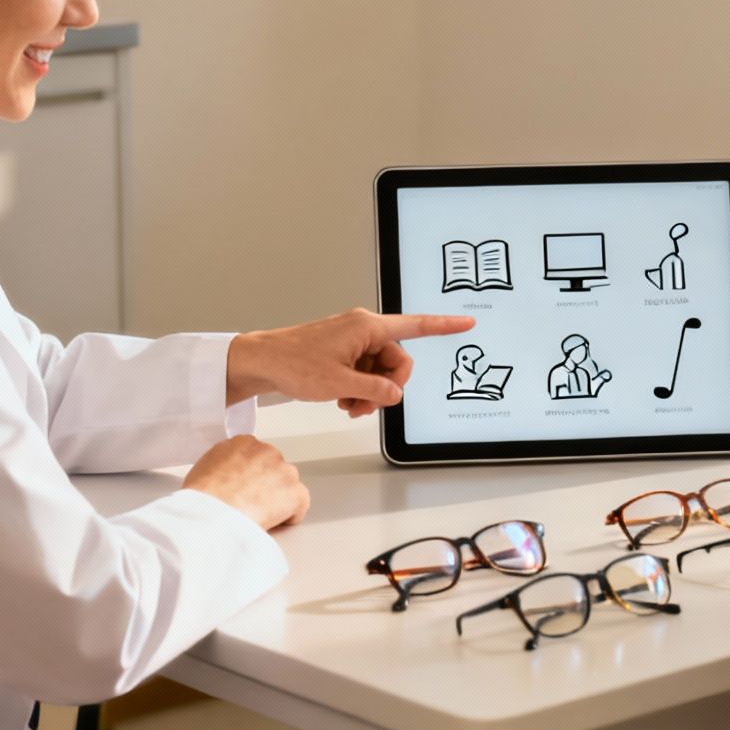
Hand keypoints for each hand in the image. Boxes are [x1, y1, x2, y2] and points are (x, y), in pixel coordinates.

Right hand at [182, 435, 308, 529]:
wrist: (212, 512)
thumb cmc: (202, 496)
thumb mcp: (204, 467)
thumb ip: (224, 464)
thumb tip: (229, 476)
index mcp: (243, 442)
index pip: (255, 456)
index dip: (250, 476)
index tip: (245, 487)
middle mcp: (266, 451)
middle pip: (273, 469)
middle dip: (266, 485)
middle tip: (250, 503)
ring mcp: (284, 470)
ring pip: (287, 486)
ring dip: (277, 499)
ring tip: (257, 514)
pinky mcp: (296, 491)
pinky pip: (299, 506)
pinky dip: (289, 516)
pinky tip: (272, 522)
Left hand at [228, 309, 475, 416]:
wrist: (262, 361)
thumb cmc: (294, 363)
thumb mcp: (341, 384)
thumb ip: (376, 390)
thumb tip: (396, 394)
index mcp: (367, 327)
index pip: (415, 326)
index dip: (444, 325)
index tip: (467, 322)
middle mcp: (363, 330)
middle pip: (397, 361)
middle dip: (386, 388)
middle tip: (363, 406)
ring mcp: (352, 341)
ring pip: (380, 371)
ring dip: (369, 393)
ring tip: (347, 406)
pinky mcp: (343, 352)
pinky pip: (365, 372)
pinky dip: (358, 389)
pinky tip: (342, 399)